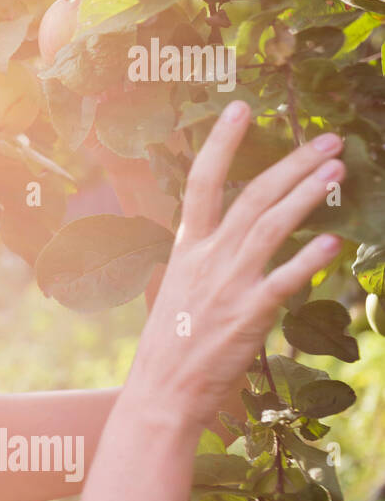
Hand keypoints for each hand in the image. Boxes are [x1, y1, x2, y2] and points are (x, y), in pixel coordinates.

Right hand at [125, 101, 344, 428]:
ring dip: (307, 195)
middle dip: (292, 163)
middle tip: (328, 140)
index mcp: (186, 249)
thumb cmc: (171, 346)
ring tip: (338, 171)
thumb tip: (240, 246)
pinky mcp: (248, 315)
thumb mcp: (178, 291)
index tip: (241, 108)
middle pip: (251, 196)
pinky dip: (309, 257)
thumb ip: (208, 263)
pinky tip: (334, 239)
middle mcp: (207, 259)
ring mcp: (228, 285)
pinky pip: (285, 279)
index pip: (201, 182)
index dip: (221, 143)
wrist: (161, 393)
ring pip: (270, 226)